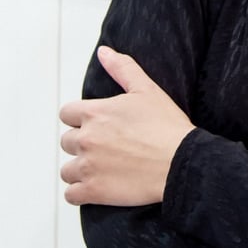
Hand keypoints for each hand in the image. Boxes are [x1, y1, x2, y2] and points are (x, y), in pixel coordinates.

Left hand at [59, 46, 194, 206]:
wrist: (181, 162)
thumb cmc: (167, 125)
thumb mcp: (146, 89)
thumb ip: (122, 68)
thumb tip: (103, 52)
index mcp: (95, 113)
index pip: (67, 114)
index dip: (81, 118)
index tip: (97, 124)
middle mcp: (86, 139)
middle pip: (67, 141)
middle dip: (83, 143)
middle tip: (107, 146)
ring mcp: (88, 167)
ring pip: (67, 169)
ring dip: (80, 168)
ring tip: (103, 167)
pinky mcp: (93, 192)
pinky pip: (71, 195)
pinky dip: (81, 192)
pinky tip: (99, 186)